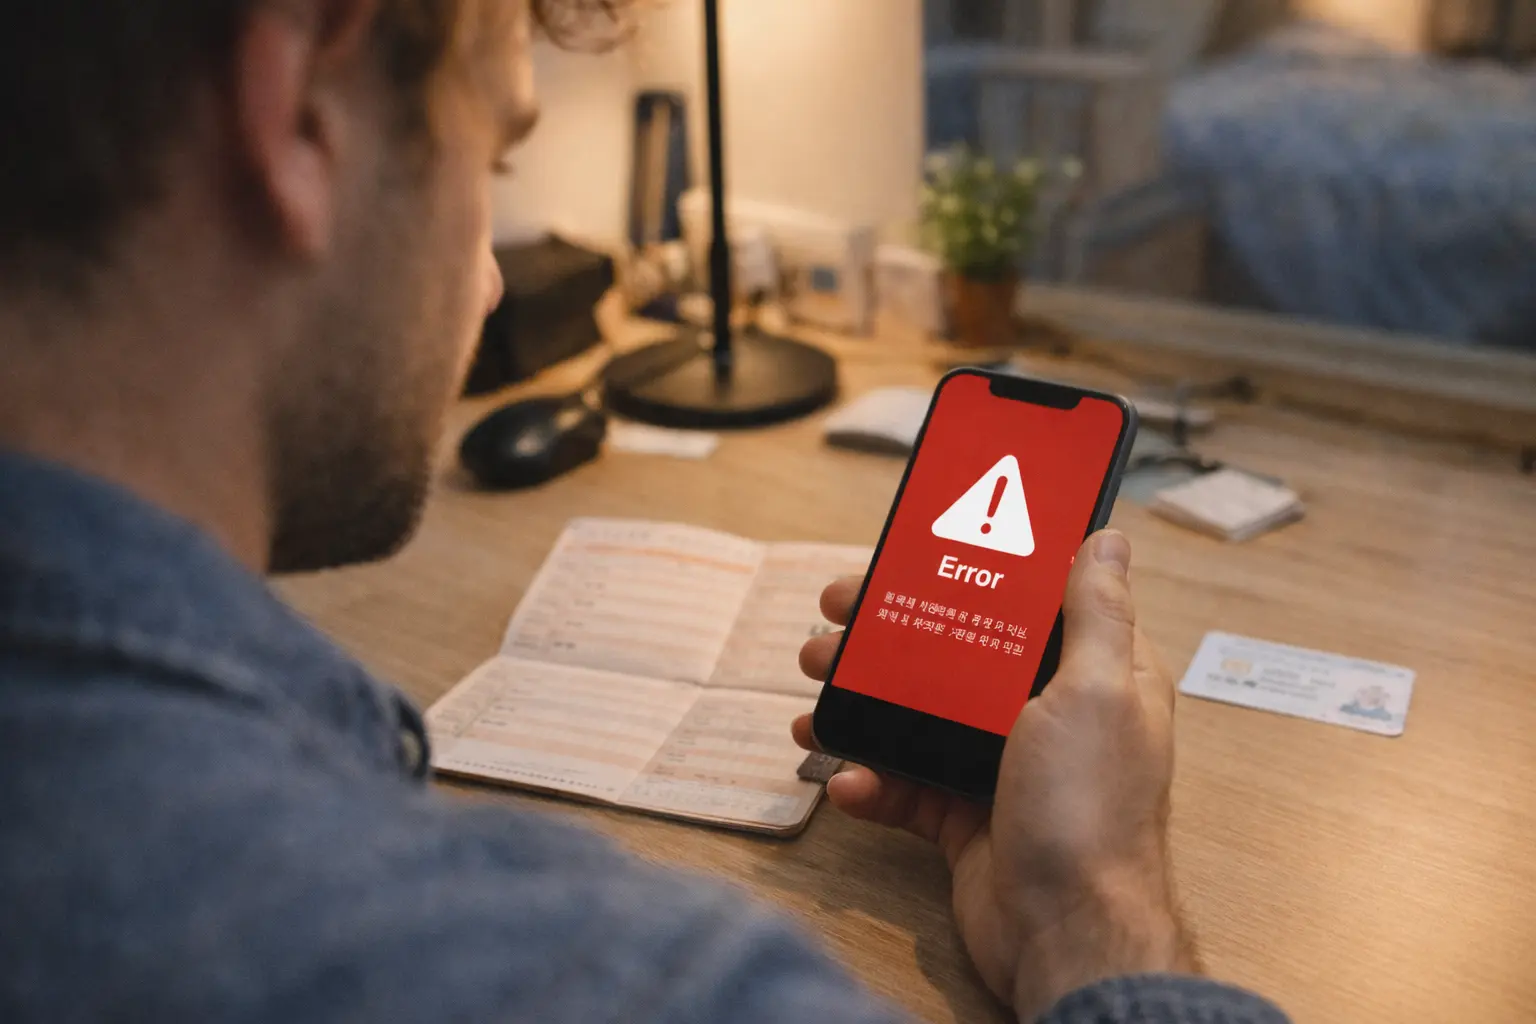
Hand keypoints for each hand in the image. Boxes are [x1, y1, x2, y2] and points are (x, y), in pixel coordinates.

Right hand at [794, 531, 1196, 1017]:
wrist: (1064, 932)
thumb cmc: (1089, 808)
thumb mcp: (1096, 692)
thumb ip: (1097, 614)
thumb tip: (1109, 538)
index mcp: (1093, 677)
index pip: (1030, 604)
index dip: (973, 572)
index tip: (915, 551)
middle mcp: (1049, 717)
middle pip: (960, 653)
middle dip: (892, 633)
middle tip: (835, 614)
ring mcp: (1003, 768)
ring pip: (921, 715)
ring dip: (862, 701)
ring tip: (813, 690)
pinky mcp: (964, 817)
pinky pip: (905, 785)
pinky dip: (868, 780)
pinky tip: (844, 778)